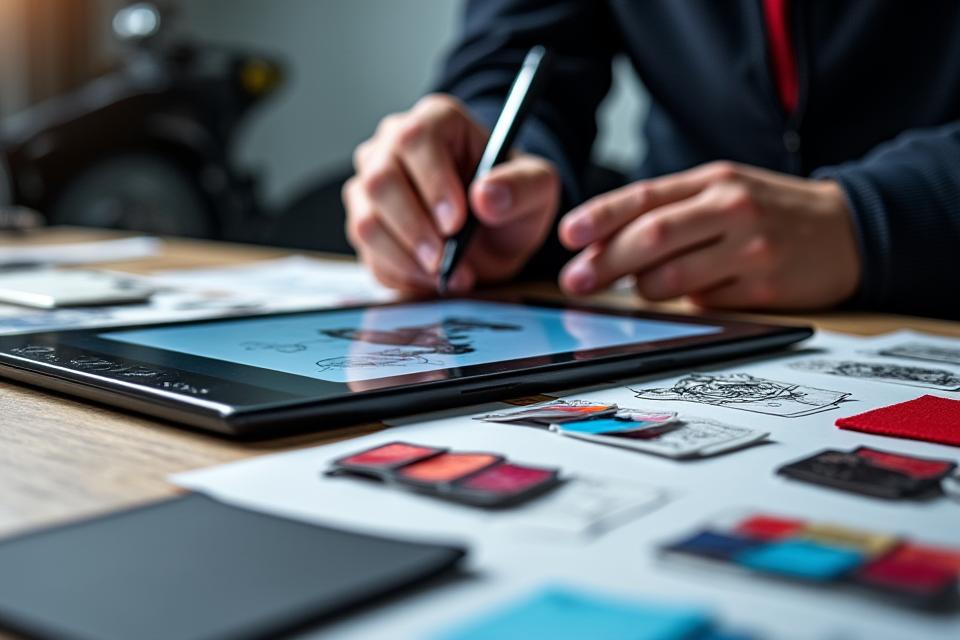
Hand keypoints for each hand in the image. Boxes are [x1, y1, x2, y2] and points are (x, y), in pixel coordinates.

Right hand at [344, 94, 560, 293]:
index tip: (456, 223)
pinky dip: (401, 274)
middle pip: (380, 182)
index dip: (432, 183)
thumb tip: (485, 196)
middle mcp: (392, 145)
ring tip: (448, 273)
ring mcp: (371, 184)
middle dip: (415, 230)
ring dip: (407, 258)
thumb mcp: (536, 189)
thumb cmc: (511, 198)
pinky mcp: (365, 222)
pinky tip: (433, 278)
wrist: (495, 234)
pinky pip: (368, 253)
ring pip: (367, 221)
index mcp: (437, 121)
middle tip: (447, 260)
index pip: (416, 139)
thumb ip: (519, 187)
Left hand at [557, 161, 861, 309]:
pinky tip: (696, 291)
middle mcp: (731, 208)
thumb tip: (602, 245)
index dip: (600, 216)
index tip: (568, 235)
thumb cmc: (767, 210)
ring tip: (643, 286)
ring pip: (670, 279)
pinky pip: (703, 304)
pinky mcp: (763, 288)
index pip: (644, 197)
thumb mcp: (720, 189)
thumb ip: (668, 209)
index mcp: (713, 180)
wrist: (845, 230)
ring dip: (643, 288)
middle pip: (650, 238)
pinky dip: (687, 302)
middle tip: (574, 281)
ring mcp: (750, 249)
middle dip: (604, 263)